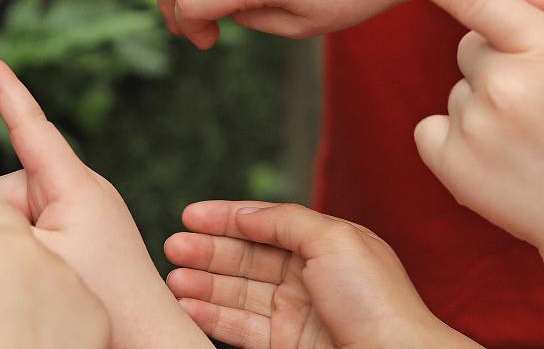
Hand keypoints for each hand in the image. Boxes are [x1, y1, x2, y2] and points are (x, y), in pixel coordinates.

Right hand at [0, 46, 212, 348]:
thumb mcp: (40, 255)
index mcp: (75, 185)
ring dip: (22, 235)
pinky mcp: (84, 228)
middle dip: (9, 213)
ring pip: (22, 207)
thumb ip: (5, 216)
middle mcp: (84, 187)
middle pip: (16, 180)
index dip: (2, 84)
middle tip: (39, 255)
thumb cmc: (103, 299)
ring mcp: (85, 208)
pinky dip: (36, 241)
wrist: (148, 338)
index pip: (29, 123)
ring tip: (57, 270)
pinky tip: (58, 269)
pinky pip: (42, 221)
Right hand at [165, 201, 480, 348]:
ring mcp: (295, 312)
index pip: (264, 223)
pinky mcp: (286, 345)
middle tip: (172, 246)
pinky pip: (241, 327)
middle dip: (207, 250)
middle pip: (245, 257)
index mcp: (322, 243)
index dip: (226, 217)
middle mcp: (307, 275)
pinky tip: (188, 307)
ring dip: (203, 284)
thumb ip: (285, 220)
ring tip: (173, 280)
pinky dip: (212, 317)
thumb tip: (245, 213)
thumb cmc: (376, 301)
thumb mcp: (333, 239)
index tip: (190, 215)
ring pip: (238, 292)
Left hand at [368, 0, 543, 253]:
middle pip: (469, 47)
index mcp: (543, 51)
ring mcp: (472, 125)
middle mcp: (503, 84)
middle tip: (538, 105)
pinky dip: (454, 142)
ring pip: (457, 92)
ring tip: (530, 142)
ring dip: (483, 107)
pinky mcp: (450, 163)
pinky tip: (497, 165)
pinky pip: (431, 130)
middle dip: (496, 63)